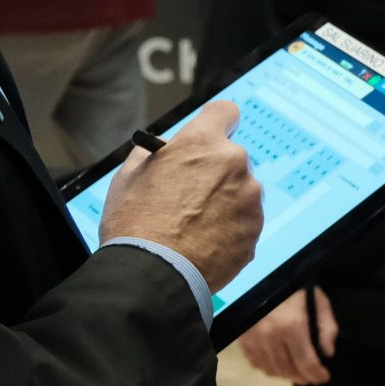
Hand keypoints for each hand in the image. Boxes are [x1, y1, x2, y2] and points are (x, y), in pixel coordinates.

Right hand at [98, 100, 263, 290]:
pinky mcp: (255, 228)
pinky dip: (229, 227)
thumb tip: (166, 148)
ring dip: (224, 200)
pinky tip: (204, 242)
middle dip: (213, 171)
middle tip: (189, 194)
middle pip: (229, 157)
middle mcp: (234, 163)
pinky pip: (244, 219)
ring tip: (193, 225)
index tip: (210, 134)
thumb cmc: (135, 225)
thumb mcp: (128, 176)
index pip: (224, 111)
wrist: (152, 274)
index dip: (215, 123)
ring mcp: (249, 196)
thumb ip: (154, 152)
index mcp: (202, 143)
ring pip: (239, 189)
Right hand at [238, 286, 339, 384]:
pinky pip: (256, 363)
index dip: (317, 374)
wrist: (261, 275)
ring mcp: (254, 339)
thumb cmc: (294, 286)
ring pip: (271, 370)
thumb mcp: (318, 300)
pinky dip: (269, 368)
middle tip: (313, 377)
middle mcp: (271, 336)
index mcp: (293, 326)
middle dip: (304, 377)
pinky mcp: (243, 339)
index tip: (325, 377)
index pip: (306, 362)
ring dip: (286, 375)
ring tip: (297, 372)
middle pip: (288, 370)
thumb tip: (327, 353)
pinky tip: (279, 364)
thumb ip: (327, 328)